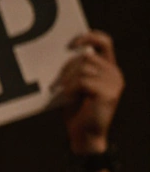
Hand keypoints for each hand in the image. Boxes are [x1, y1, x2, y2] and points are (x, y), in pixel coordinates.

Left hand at [50, 31, 122, 152]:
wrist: (83, 135)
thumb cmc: (76, 110)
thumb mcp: (75, 85)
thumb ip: (75, 69)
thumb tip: (62, 52)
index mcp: (108, 68)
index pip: (104, 42)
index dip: (88, 36)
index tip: (70, 43)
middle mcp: (115, 73)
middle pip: (86, 57)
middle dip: (66, 68)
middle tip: (55, 84)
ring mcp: (114, 83)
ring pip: (83, 68)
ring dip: (66, 80)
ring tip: (60, 92)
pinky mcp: (109, 93)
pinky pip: (82, 81)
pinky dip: (70, 89)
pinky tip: (66, 98)